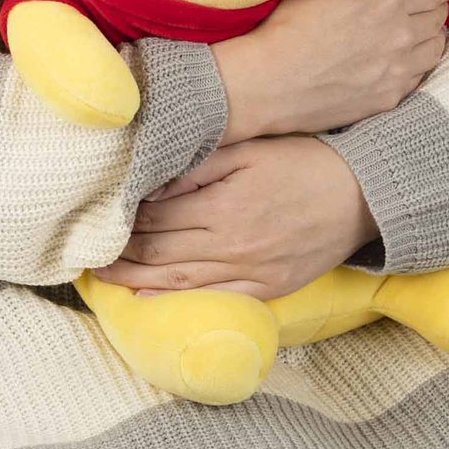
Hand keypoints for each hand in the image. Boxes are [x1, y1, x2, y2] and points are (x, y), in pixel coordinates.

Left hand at [92, 136, 378, 299]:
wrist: (362, 196)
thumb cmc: (305, 161)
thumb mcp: (250, 149)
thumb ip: (199, 166)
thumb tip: (152, 185)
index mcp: (224, 206)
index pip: (156, 216)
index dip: (122, 218)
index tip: (96, 216)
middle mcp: (231, 245)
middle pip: (160, 250)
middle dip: (119, 250)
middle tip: (85, 249)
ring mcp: (250, 271)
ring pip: (177, 279)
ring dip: (134, 278)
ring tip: (101, 275)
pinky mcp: (266, 287)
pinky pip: (211, 297)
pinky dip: (174, 299)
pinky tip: (147, 298)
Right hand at [211, 0, 448, 143]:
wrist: (270, 81)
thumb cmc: (290, 26)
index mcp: (388, 0)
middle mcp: (401, 34)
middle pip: (437, 19)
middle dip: (435, 10)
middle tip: (427, 9)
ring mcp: (397, 69)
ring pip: (434, 50)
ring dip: (431, 38)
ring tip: (421, 35)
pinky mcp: (388, 96)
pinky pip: (418, 78)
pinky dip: (417, 66)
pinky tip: (404, 62)